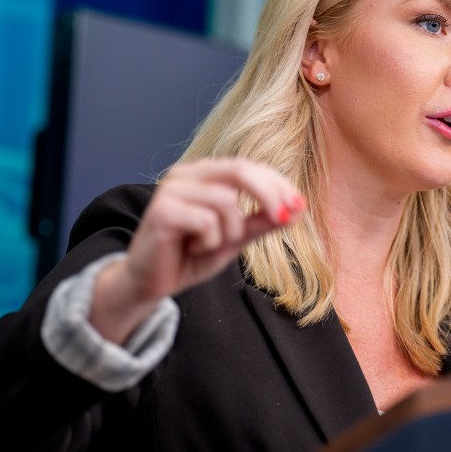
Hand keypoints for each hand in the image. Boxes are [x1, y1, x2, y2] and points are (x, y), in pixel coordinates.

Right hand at [90, 158, 304, 342]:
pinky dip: (209, 242)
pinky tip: (192, 248)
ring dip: (229, 232)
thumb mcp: (236, 238)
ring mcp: (171, 189)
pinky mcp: (162, 210)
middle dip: (269, 195)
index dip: (278, 184)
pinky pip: (206, 221)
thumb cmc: (190, 256)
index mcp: (205, 174)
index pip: (250, 167)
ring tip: (209, 245)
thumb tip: (298, 209)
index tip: (300, 205)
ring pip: (226, 201)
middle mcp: (187, 174)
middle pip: (240, 170)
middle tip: (284, 218)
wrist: (150, 284)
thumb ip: (262, 222)